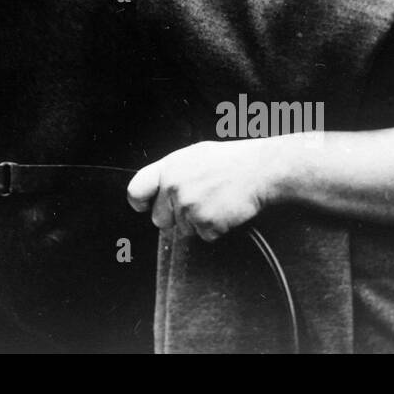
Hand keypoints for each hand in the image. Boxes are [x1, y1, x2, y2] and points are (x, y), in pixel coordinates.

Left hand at [126, 139, 278, 240]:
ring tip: (216, 201)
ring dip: (198, 222)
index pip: (136, 191)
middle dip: (175, 217)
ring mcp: (188, 206)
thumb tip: (158, 190)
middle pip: (159, 219)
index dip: (140, 202)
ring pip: (183, 229)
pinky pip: (203, 236)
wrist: (258, 169)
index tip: (145, 206)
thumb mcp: (193, 156)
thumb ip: (171, 173)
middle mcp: (173, 187)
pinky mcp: (205, 223)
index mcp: (168, 168)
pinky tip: (225, 210)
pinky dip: (215, 229)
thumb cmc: (229, 161)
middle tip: (198, 203)